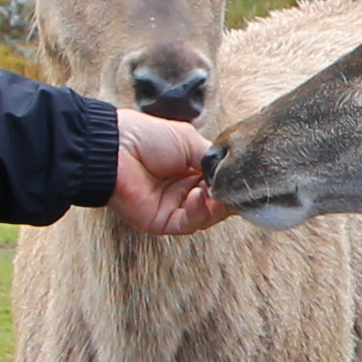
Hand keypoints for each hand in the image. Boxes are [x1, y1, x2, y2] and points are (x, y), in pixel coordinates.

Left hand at [107, 109, 232, 235]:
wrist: (116, 147)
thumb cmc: (146, 137)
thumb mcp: (190, 141)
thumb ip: (213, 160)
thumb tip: (234, 174)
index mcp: (190, 169)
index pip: (220, 183)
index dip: (233, 183)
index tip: (246, 180)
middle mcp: (183, 190)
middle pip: (216, 203)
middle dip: (228, 196)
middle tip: (236, 189)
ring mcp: (173, 207)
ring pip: (206, 216)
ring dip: (215, 206)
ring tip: (215, 192)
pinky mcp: (162, 222)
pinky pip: (188, 223)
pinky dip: (198, 212)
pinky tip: (198, 197)